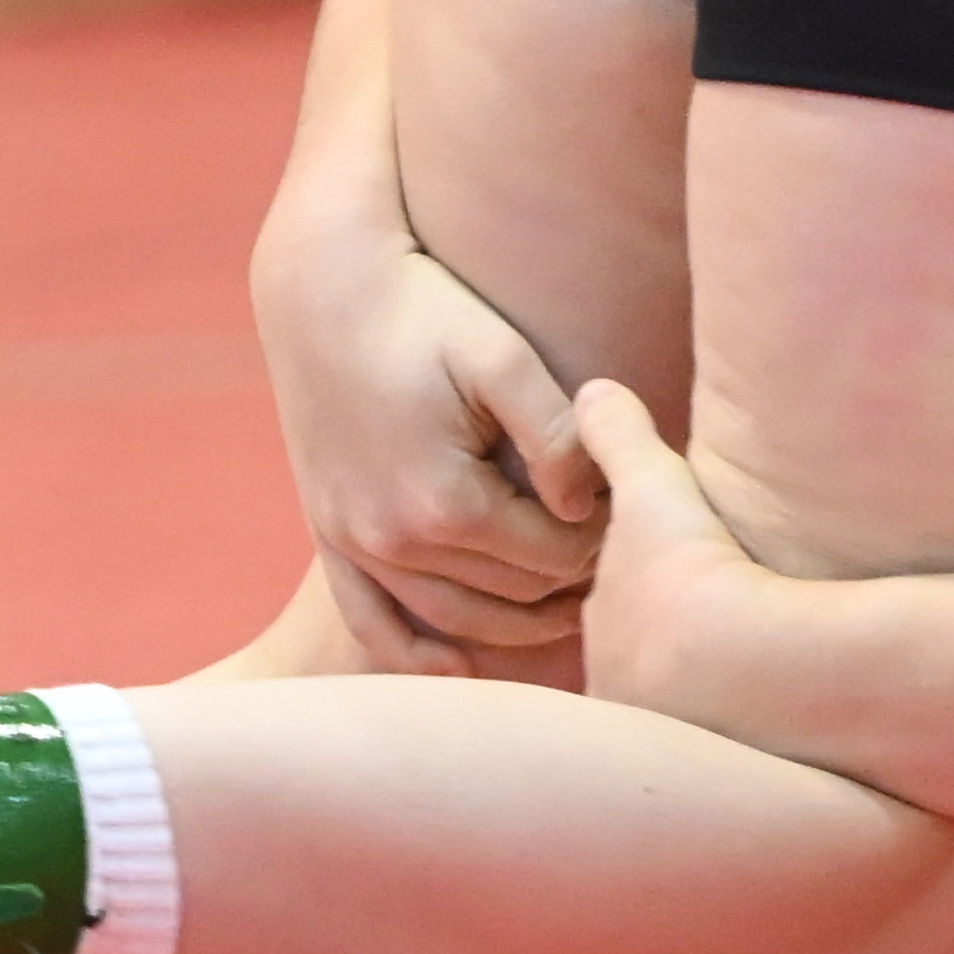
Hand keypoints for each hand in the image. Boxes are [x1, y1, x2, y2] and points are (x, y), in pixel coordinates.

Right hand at [253, 203, 613, 672]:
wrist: (323, 286)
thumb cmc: (425, 310)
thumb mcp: (504, 356)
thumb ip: (558, 436)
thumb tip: (588, 504)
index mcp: (445, 504)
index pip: (554, 556)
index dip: (604, 538)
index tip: (630, 507)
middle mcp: (392, 540)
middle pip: (510, 591)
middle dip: (570, 577)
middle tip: (615, 553)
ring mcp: (353, 543)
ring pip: (452, 617)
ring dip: (515, 622)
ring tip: (571, 607)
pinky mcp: (330, 533)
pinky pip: (370, 620)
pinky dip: (414, 652)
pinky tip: (458, 667)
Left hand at [568, 377, 761, 711]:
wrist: (745, 661)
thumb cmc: (693, 571)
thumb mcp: (654, 488)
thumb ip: (618, 439)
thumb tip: (590, 389)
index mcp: (605, 625)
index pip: (617, 607)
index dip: (644, 590)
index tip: (676, 583)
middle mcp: (616, 686)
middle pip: (638, 662)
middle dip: (664, 649)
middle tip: (709, 631)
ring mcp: (658, 731)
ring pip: (672, 708)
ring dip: (699, 694)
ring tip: (742, 679)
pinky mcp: (705, 764)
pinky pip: (717, 744)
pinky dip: (736, 730)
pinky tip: (767, 723)